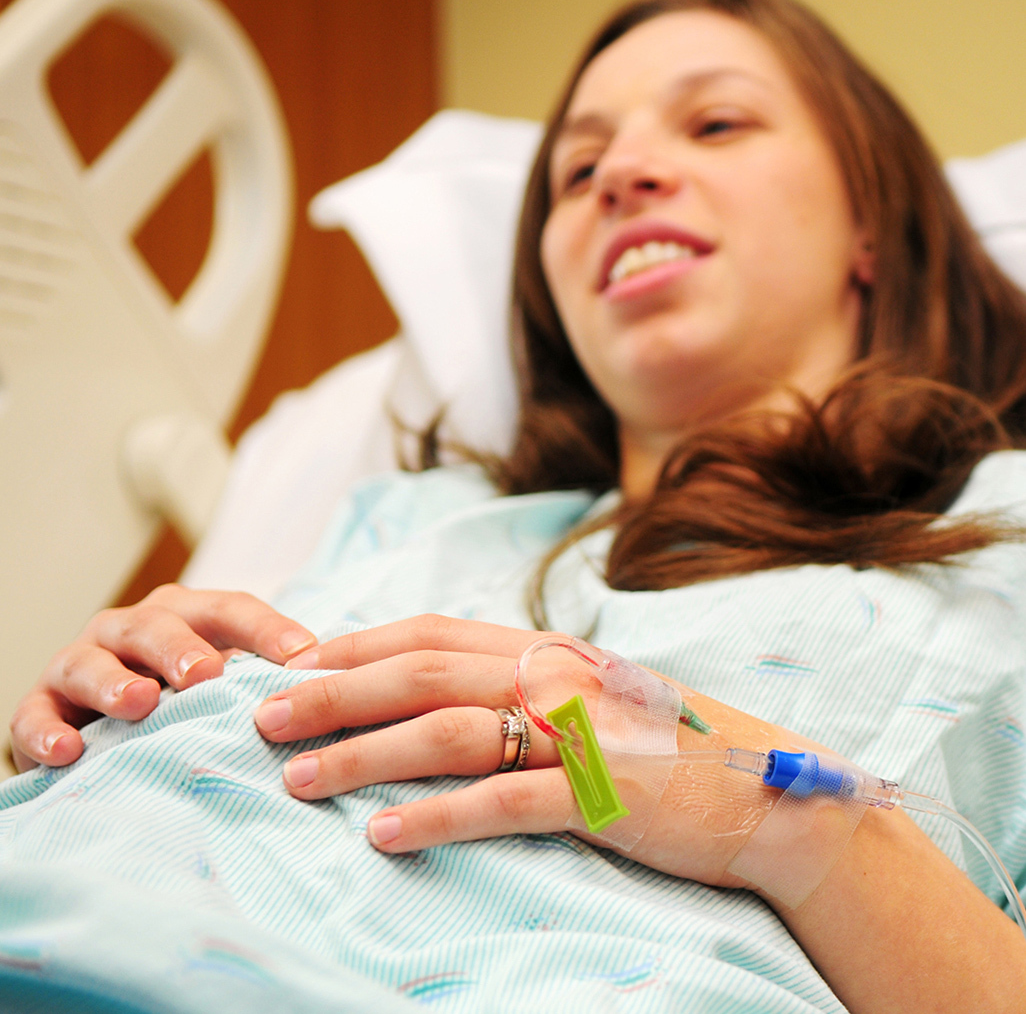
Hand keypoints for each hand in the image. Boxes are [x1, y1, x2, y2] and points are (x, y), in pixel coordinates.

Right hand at [10, 584, 316, 772]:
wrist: (101, 723)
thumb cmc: (184, 699)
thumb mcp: (224, 684)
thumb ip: (262, 681)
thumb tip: (329, 690)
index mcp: (186, 615)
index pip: (230, 610)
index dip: (267, 629)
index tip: (303, 654)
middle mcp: (132, 629)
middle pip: (157, 625)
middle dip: (181, 648)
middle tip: (207, 675)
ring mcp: (83, 662)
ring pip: (92, 662)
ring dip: (115, 683)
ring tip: (141, 704)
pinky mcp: (42, 705)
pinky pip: (36, 715)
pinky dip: (48, 732)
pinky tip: (70, 752)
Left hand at [253, 614, 785, 887]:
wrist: (763, 789)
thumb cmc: (660, 744)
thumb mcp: (588, 695)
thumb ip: (520, 683)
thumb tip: (437, 692)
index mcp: (545, 649)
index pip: (433, 630)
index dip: (357, 644)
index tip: (293, 665)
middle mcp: (554, 676)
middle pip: (424, 672)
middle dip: (336, 693)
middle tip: (263, 716)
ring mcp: (578, 733)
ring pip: (449, 730)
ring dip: (365, 754)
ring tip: (296, 778)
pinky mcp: (600, 794)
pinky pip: (505, 800)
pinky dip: (439, 816)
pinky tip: (383, 835)